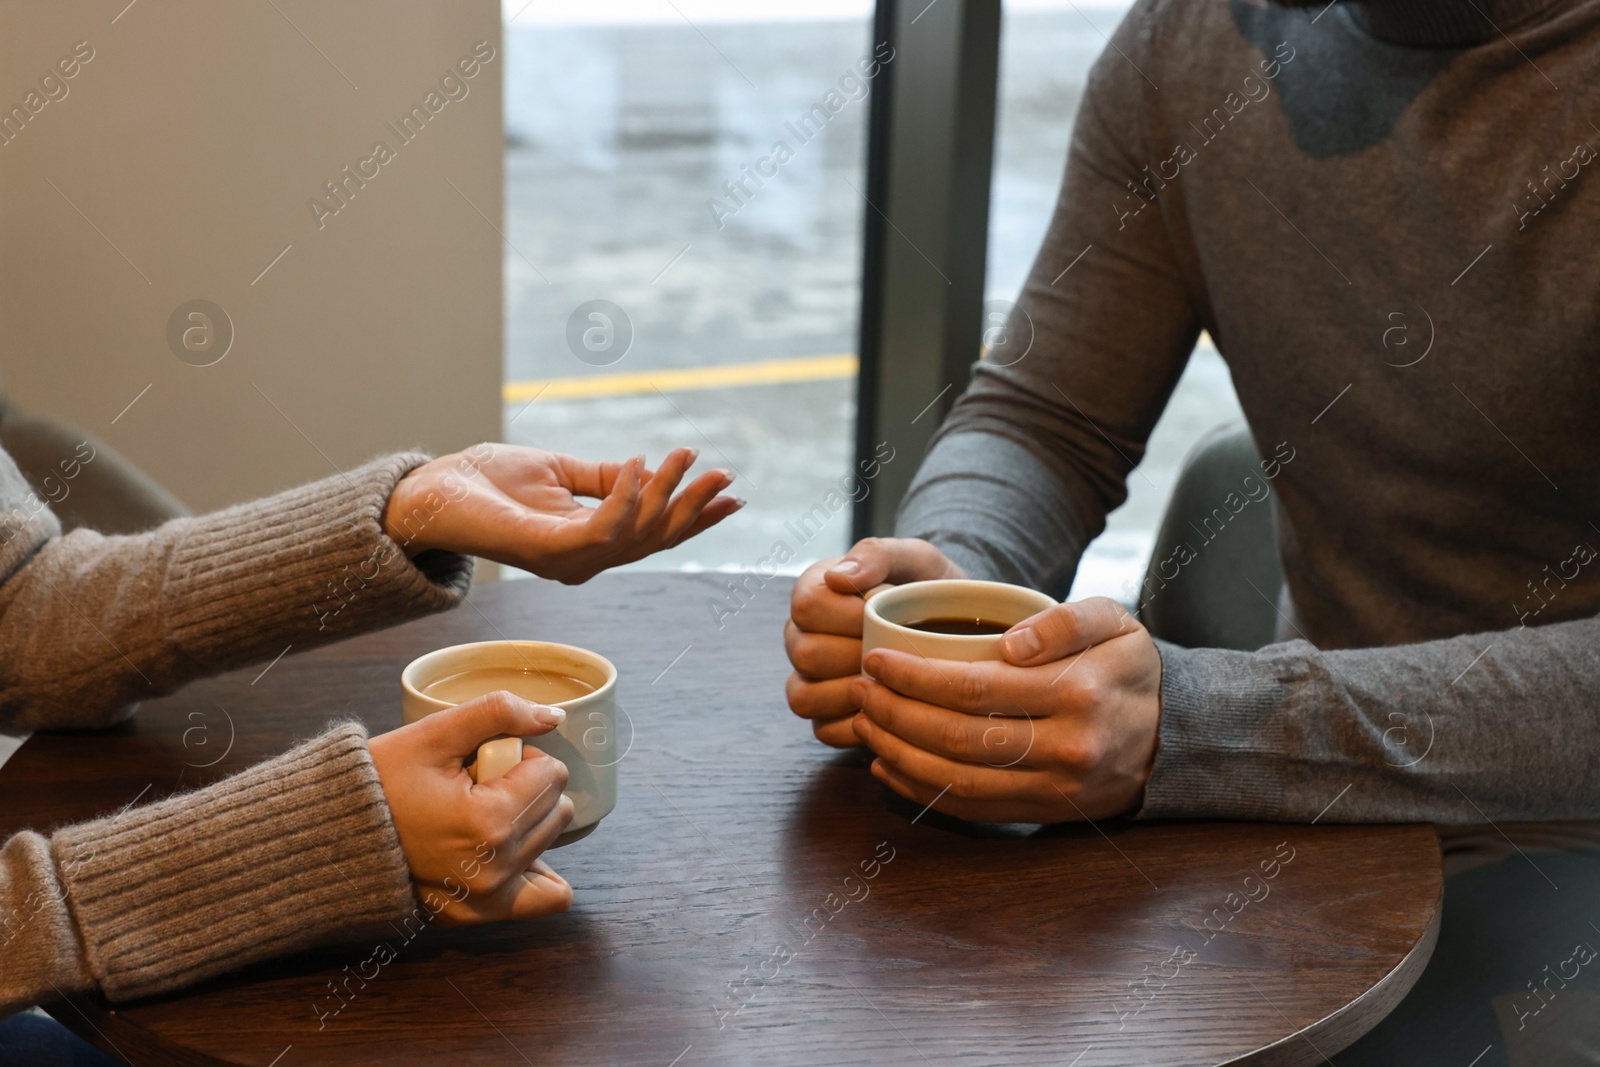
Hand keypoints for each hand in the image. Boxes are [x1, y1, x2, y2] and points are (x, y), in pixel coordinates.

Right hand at [369, 692, 575, 924]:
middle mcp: (496, 869)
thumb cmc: (380, 782)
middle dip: (525, 789)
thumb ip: (498, 713)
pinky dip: (537, 869)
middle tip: (477, 787)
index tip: (483, 762)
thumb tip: (553, 716)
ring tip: (478, 814)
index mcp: (489, 823)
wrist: (332, 836)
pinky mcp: (479, 915)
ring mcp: (488, 900)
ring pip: (552, 843)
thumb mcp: (435, 733)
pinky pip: (544, 897)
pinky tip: (506, 846)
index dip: (521, 758)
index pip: (552, 774)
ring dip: (527, 822)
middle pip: (557, 809)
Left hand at [384, 444, 743, 583]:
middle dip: (694, 507)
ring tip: (685, 455)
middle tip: (725, 474)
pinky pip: (602, 526)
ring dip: (666, 492)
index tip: (732, 493)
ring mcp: (568, 560)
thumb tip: (646, 469)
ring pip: (637, 533)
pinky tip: (636, 462)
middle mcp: (584, 560)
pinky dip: (625, 495)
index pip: (653, 534)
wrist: (430, 493)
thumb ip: (601, 477)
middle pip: (655, 539)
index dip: (694, 515)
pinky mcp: (549, 550)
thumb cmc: (484, 482)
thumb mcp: (557, 471)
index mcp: (588, 544)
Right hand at [784, 537, 965, 746]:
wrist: (954, 626)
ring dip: (854, 694)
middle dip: (858, 656)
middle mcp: (801, 637)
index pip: (808, 606)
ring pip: (805, 697)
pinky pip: (823, 730)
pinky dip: (856, 727)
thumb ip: (877, 555)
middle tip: (899, 653)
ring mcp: (809, 679)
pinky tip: (887, 712)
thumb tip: (836, 577)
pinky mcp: (825, 715)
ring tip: (893, 683)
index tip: (888, 614)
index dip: (849, 615)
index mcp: (814, 593)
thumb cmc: (928, 589)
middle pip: (806, 655)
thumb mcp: (914, 559)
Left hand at [849, 597, 1161, 821]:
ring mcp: (1055, 789)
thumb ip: (1065, 620)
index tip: (877, 660)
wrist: (1172, 733)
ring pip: (958, 779)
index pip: (977, 688)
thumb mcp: (1115, 621)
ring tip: (864, 723)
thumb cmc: (1127, 667)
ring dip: (899, 753)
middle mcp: (1067, 748)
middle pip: (958, 737)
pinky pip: (971, 808)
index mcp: (1079, 693)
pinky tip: (888, 765)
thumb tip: (1010, 644)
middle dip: (896, 714)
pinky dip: (921, 790)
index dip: (916, 677)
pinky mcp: (1045, 813)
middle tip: (859, 689)